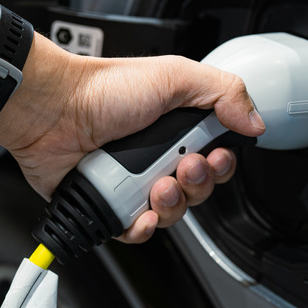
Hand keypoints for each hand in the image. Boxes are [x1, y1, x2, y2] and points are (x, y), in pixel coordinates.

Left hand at [0, 34, 264, 242]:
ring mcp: (132, 182)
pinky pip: (135, 231)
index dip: (221, 165)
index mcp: (175, 127)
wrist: (53, 109)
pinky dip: (141, 228)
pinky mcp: (108, 205)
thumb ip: (224, 92)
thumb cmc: (104, 89)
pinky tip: (139, 214)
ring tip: (156, 186)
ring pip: (170, 214)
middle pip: (197, 190)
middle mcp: (156, 156)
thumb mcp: (175, 76)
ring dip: (171, 205)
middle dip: (197, 184)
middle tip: (182, 167)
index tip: (214, 156)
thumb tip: (255, 122)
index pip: (215, 158)